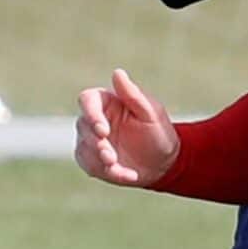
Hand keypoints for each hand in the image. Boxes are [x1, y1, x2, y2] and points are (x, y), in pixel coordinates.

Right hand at [75, 71, 178, 187]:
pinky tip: (129, 176)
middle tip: (110, 155)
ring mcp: (92, 142)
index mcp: (106, 103)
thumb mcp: (150, 113)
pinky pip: (93, 168)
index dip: (90, 114)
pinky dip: (110, 173)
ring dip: (99, 159)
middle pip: (83, 126)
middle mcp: (94, 121)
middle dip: (95, 142)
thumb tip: (117, 73)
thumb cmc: (158, 132)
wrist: (165, 163)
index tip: (103, 130)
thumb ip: (132, 95)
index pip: (87, 100)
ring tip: (116, 165)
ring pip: (84, 148)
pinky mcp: (93, 162)